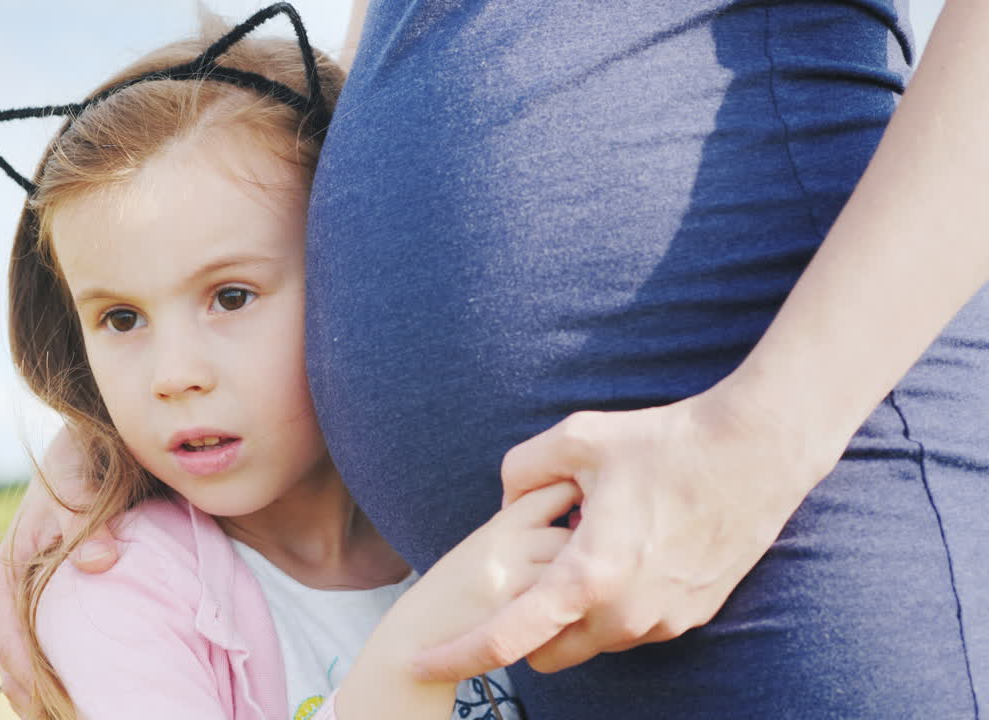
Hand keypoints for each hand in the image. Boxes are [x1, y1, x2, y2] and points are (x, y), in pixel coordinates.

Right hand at [0, 428, 118, 715]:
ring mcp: (22, 603)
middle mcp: (3, 596)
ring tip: (76, 715)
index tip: (49, 707)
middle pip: (13, 664)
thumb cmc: (77, 471)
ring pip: (27, 662)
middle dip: (36, 698)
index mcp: (1, 577)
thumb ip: (85, 523)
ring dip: (46, 692)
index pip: (9, 641)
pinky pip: (44, 649)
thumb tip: (98, 561)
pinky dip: (57, 674)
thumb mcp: (79, 488)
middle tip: (70, 719)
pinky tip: (82, 696)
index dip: (28, 678)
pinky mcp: (43, 605)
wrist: (82, 456)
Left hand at [412, 384, 822, 679]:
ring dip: (574, 609)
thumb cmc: (665, 443)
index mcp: (587, 577)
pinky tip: (626, 547)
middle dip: (524, 626)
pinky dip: (613, 602)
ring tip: (590, 543)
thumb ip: (522, 470)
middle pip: (546, 650)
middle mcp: (624, 614)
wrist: (757, 452)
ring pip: (591, 639)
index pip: (505, 639)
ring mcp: (662, 621)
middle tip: (530, 571)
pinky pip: (632, 624)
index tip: (420, 662)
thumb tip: (507, 501)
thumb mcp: (576, 437)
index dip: (456, 656)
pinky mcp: (691, 616)